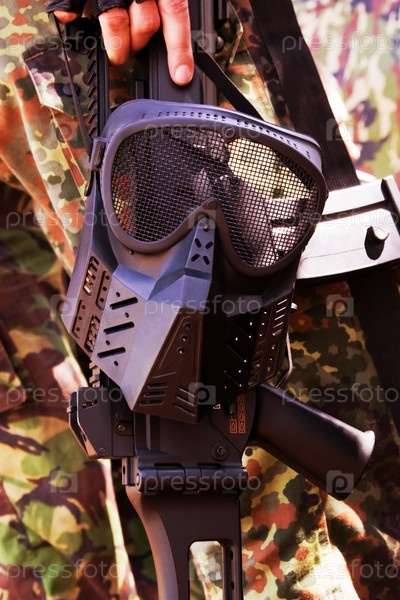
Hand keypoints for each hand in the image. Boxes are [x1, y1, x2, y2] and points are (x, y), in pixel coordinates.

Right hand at [49, 0, 193, 84]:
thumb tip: (174, 29)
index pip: (175, 13)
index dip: (179, 47)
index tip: (180, 74)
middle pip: (145, 22)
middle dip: (141, 44)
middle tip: (136, 49)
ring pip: (115, 22)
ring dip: (116, 43)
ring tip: (117, 51)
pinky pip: (71, 4)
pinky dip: (71, 14)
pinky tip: (74, 16)